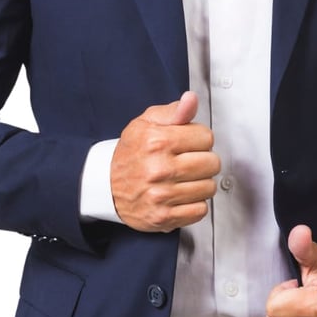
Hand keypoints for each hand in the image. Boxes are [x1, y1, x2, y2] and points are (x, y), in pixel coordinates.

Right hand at [110, 91, 220, 231]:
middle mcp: (160, 169)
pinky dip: (194, 204)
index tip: (187, 143)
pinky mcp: (163, 217)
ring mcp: (162, 196)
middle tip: (187, 161)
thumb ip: (174, 111)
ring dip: (200, 183)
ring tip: (184, 179)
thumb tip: (192, 99)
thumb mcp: (146, 122)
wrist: (105, 186)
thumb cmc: (130, 153)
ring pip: (209, 187)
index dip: (198, 139)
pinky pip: (200, 210)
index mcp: (157, 142)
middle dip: (203, 160)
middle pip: (212, 163)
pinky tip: (181, 195)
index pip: (206, 137)